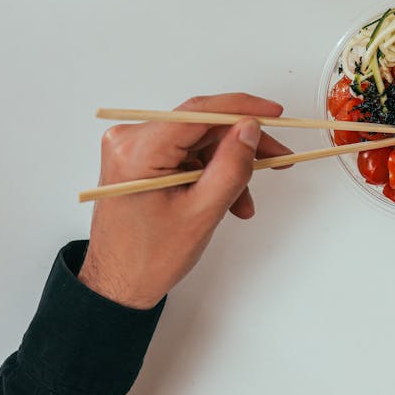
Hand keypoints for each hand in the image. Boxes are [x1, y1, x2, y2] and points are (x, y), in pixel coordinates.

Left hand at [78, 93, 289, 308]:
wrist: (116, 285)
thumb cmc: (148, 258)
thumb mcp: (201, 213)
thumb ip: (231, 166)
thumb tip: (250, 128)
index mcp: (137, 149)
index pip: (198, 112)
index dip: (241, 108)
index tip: (274, 111)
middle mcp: (129, 139)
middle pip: (201, 127)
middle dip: (240, 145)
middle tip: (277, 159)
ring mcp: (133, 148)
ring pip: (198, 143)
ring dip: (226, 167)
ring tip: (245, 201)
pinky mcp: (139, 159)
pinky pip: (186, 155)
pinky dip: (209, 173)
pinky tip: (227, 199)